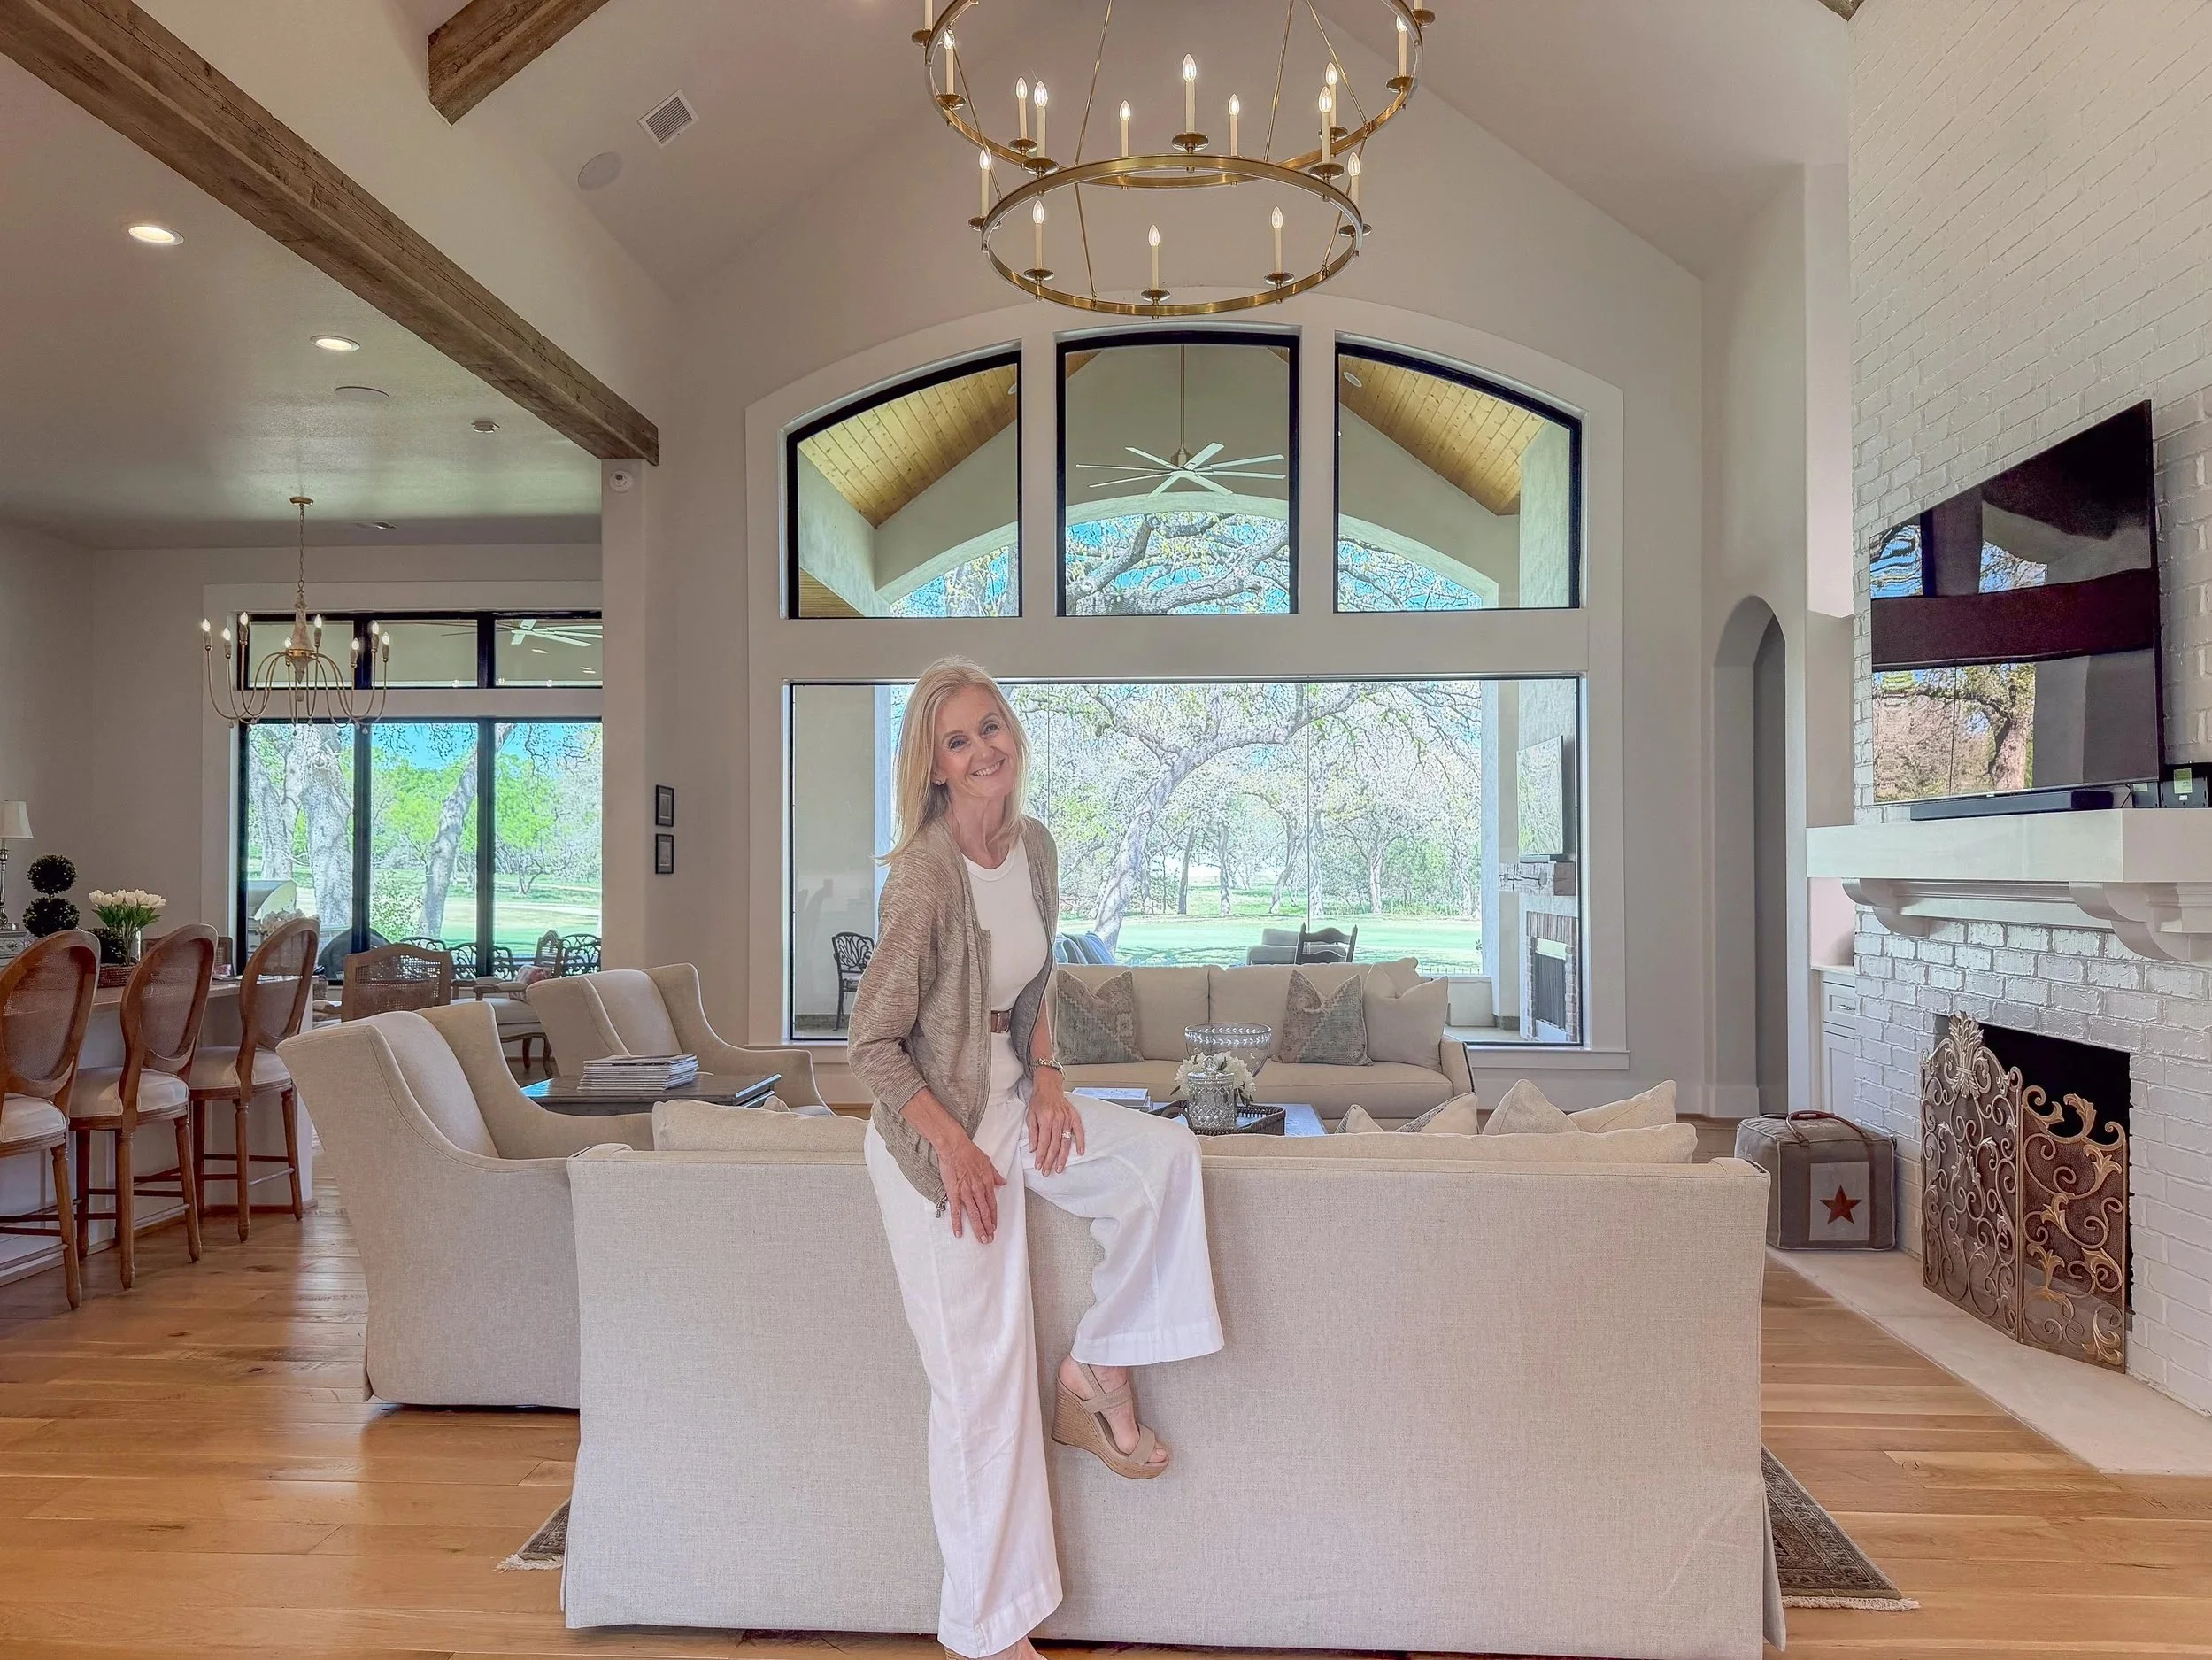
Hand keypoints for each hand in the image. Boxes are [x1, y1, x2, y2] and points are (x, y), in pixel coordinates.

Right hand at [934, 1125, 1006, 1242]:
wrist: (955, 1146)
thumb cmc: (970, 1152)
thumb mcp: (988, 1162)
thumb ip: (995, 1175)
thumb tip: (1003, 1182)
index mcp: (987, 1182)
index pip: (992, 1204)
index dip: (994, 1217)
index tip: (995, 1227)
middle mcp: (978, 1189)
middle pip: (984, 1212)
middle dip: (988, 1227)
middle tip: (989, 1239)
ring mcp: (966, 1192)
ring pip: (974, 1214)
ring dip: (978, 1228)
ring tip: (981, 1239)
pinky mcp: (953, 1192)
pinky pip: (956, 1210)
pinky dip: (957, 1222)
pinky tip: (958, 1232)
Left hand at [1027, 1068, 1084, 1177]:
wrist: (1049, 1086)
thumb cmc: (1039, 1101)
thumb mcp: (1030, 1116)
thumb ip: (1033, 1133)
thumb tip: (1034, 1149)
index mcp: (1045, 1119)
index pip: (1043, 1142)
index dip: (1041, 1156)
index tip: (1039, 1165)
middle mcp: (1057, 1120)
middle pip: (1054, 1145)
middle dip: (1050, 1160)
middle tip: (1047, 1171)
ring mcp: (1067, 1119)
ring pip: (1065, 1141)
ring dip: (1062, 1156)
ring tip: (1059, 1168)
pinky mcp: (1074, 1117)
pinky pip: (1079, 1131)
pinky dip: (1080, 1141)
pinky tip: (1080, 1152)